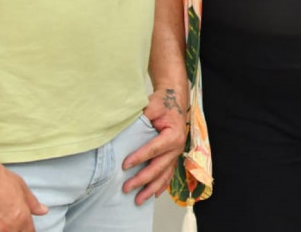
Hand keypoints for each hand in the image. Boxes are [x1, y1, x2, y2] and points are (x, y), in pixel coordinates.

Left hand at [122, 87, 187, 204]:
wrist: (175, 100)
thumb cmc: (164, 103)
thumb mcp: (153, 105)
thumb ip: (143, 115)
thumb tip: (124, 125)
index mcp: (174, 135)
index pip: (154, 149)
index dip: (139, 158)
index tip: (124, 165)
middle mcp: (177, 147)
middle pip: (159, 167)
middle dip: (142, 180)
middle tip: (126, 188)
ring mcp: (176, 154)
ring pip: (164, 175)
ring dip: (151, 189)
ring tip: (138, 200)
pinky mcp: (173, 156)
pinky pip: (168, 174)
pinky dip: (161, 186)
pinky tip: (154, 195)